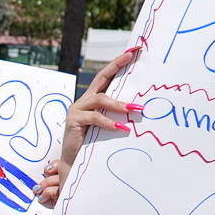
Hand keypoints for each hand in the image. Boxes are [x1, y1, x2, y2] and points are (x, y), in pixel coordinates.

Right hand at [34, 45, 141, 207]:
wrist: (74, 163)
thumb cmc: (93, 145)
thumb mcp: (108, 126)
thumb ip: (117, 115)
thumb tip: (141, 108)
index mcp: (93, 99)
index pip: (107, 76)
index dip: (119, 62)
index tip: (134, 50)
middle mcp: (84, 100)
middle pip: (101, 77)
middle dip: (117, 65)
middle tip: (132, 56)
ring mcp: (77, 109)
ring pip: (101, 99)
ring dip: (119, 104)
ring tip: (135, 110)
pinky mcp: (74, 121)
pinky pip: (95, 118)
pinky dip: (109, 122)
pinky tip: (121, 127)